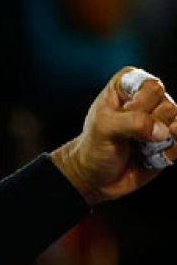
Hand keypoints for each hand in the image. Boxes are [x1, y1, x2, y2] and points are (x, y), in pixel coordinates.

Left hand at [51, 67, 176, 204]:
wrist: (96, 177)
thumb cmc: (94, 147)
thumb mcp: (104, 128)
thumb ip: (134, 122)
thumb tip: (164, 131)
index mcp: (128, 86)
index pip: (152, 86)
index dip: (140, 105)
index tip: (122, 116)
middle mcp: (149, 99)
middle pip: (167, 106)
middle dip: (147, 126)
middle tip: (128, 136)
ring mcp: (162, 120)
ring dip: (157, 142)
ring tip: (138, 146)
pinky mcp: (170, 140)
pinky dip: (167, 153)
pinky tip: (149, 156)